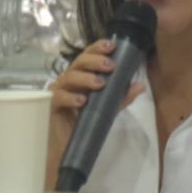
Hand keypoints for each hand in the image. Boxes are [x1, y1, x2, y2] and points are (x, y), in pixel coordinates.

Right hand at [43, 41, 146, 179]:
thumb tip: (140, 85)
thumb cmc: (86, 122)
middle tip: (110, 66)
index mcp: (81, 76)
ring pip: (69, 78)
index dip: (97, 48)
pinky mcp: (51, 107)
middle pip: (78, 63)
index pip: (87, 56)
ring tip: (100, 84)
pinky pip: (58, 98)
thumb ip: (122, 96)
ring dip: (85, 78)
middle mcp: (69, 80)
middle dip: (94, 61)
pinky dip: (70, 98)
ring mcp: (58, 92)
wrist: (69, 146)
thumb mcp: (108, 108)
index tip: (112, 46)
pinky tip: (82, 101)